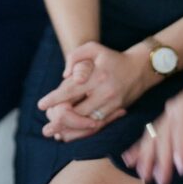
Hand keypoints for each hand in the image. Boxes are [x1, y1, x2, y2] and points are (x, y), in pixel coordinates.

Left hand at [37, 41, 153, 142]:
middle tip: (45, 128)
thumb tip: (64, 76)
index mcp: (97, 76)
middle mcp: (105, 92)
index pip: (72, 90)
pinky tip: (72, 135)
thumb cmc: (111, 57)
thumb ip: (75, 56)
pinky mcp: (117, 112)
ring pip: (88, 123)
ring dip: (71, 131)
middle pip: (78, 111)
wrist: (141, 69)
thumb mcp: (94, 47)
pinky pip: (98, 126)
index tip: (41, 105)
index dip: (55, 98)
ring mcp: (112, 104)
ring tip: (56, 135)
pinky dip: (84, 132)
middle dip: (60, 120)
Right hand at [122, 71, 182, 183]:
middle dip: (160, 159)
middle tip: (160, 182)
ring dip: (146, 155)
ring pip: (152, 136)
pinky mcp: (165, 119)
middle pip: (163, 136)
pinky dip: (139, 146)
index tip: (181, 168)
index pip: (182, 130)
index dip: (180, 148)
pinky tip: (130, 160)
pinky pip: (149, 133)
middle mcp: (174, 111)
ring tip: (143, 176)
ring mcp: (167, 115)